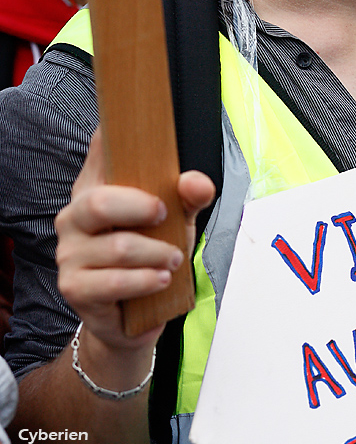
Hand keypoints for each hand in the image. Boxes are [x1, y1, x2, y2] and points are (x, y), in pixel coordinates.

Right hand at [56, 130, 214, 355]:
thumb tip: (198, 182)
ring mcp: (69, 252)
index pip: (99, 152)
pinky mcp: (74, 287)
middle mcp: (74, 216)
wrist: (133, 316)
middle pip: (100, 202)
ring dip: (156, 254)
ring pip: (117, 247)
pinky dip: (146, 281)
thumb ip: (189, 198)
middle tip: (166, 215)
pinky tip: (161, 279)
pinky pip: (114, 282)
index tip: (127, 126)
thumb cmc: (151, 255)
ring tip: (174, 258)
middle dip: (141, 208)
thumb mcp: (177, 221)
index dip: (109, 135)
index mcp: (95, 188)